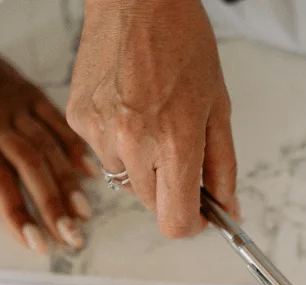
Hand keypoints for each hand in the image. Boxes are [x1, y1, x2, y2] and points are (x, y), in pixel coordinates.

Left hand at [0, 38, 93, 253]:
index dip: (17, 212)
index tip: (34, 242)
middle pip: (32, 168)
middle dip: (54, 207)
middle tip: (71, 239)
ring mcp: (15, 107)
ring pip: (49, 147)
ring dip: (69, 184)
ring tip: (83, 216)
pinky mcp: (28, 94)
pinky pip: (57, 121)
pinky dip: (75, 147)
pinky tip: (90, 173)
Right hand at [67, 0, 236, 237]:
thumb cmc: (181, 40)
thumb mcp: (217, 105)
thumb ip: (222, 165)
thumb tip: (227, 208)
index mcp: (174, 141)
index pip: (176, 221)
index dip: (192, 223)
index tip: (199, 213)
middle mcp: (133, 143)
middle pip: (151, 204)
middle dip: (168, 185)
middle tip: (177, 145)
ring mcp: (100, 133)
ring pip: (124, 179)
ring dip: (139, 162)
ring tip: (149, 114)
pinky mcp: (79, 120)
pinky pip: (101, 152)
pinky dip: (117, 139)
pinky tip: (127, 104)